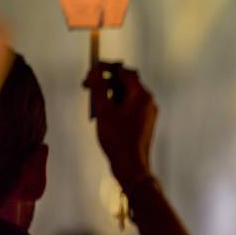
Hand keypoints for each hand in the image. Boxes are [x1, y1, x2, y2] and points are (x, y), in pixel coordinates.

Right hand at [83, 62, 156, 190]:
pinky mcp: (144, 122)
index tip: (91, 70)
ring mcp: (148, 112)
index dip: (106, 68)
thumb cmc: (118, 139)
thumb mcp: (103, 110)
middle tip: (86, 86)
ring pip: (126, 95)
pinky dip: (115, 106)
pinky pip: (129, 107)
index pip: (124, 72)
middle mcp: (148, 101)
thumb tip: (96, 70)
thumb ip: (99, 87)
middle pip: (126, 83)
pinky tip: (102, 115)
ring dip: (109, 95)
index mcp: (142, 95)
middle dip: (105, 82)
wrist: (131, 165)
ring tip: (92, 103)